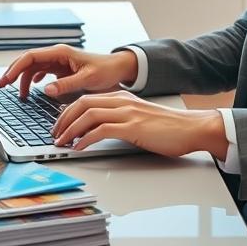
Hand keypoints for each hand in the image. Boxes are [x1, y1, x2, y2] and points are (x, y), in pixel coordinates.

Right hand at [0, 45, 137, 100]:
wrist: (117, 69)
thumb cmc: (105, 70)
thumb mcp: (87, 79)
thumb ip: (66, 84)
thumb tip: (46, 90)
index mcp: (60, 53)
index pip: (30, 57)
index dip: (15, 68)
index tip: (5, 80)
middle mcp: (56, 55)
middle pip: (27, 61)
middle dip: (12, 73)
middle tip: (1, 86)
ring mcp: (58, 62)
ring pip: (33, 68)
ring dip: (23, 80)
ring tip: (19, 96)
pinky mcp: (61, 69)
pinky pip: (41, 73)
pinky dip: (33, 81)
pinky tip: (31, 90)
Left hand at [51, 91, 227, 158]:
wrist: (192, 128)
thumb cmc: (168, 127)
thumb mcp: (138, 117)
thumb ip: (120, 118)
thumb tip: (99, 130)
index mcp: (121, 97)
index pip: (86, 99)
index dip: (68, 111)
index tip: (59, 124)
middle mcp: (121, 101)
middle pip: (82, 104)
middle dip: (63, 119)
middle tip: (55, 134)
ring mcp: (127, 113)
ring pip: (87, 115)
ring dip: (70, 130)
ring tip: (61, 142)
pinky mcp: (132, 128)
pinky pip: (100, 131)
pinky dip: (85, 139)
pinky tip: (79, 148)